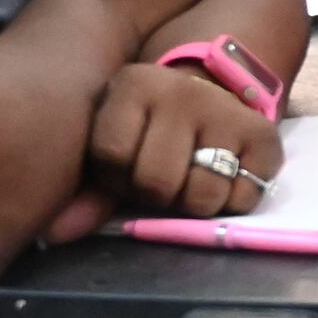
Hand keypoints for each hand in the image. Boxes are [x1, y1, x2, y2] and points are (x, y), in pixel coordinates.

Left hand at [84, 62, 286, 217]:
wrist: (215, 91)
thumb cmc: (152, 129)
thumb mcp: (116, 142)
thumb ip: (87, 188)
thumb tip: (53, 233)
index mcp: (135, 83)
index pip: (113, 156)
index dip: (117, 178)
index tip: (126, 168)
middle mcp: (182, 91)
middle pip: (157, 182)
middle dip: (156, 196)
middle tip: (162, 180)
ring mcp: (226, 112)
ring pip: (201, 196)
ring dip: (193, 204)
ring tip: (190, 181)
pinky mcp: (264, 136)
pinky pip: (242, 199)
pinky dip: (230, 203)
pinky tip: (223, 180)